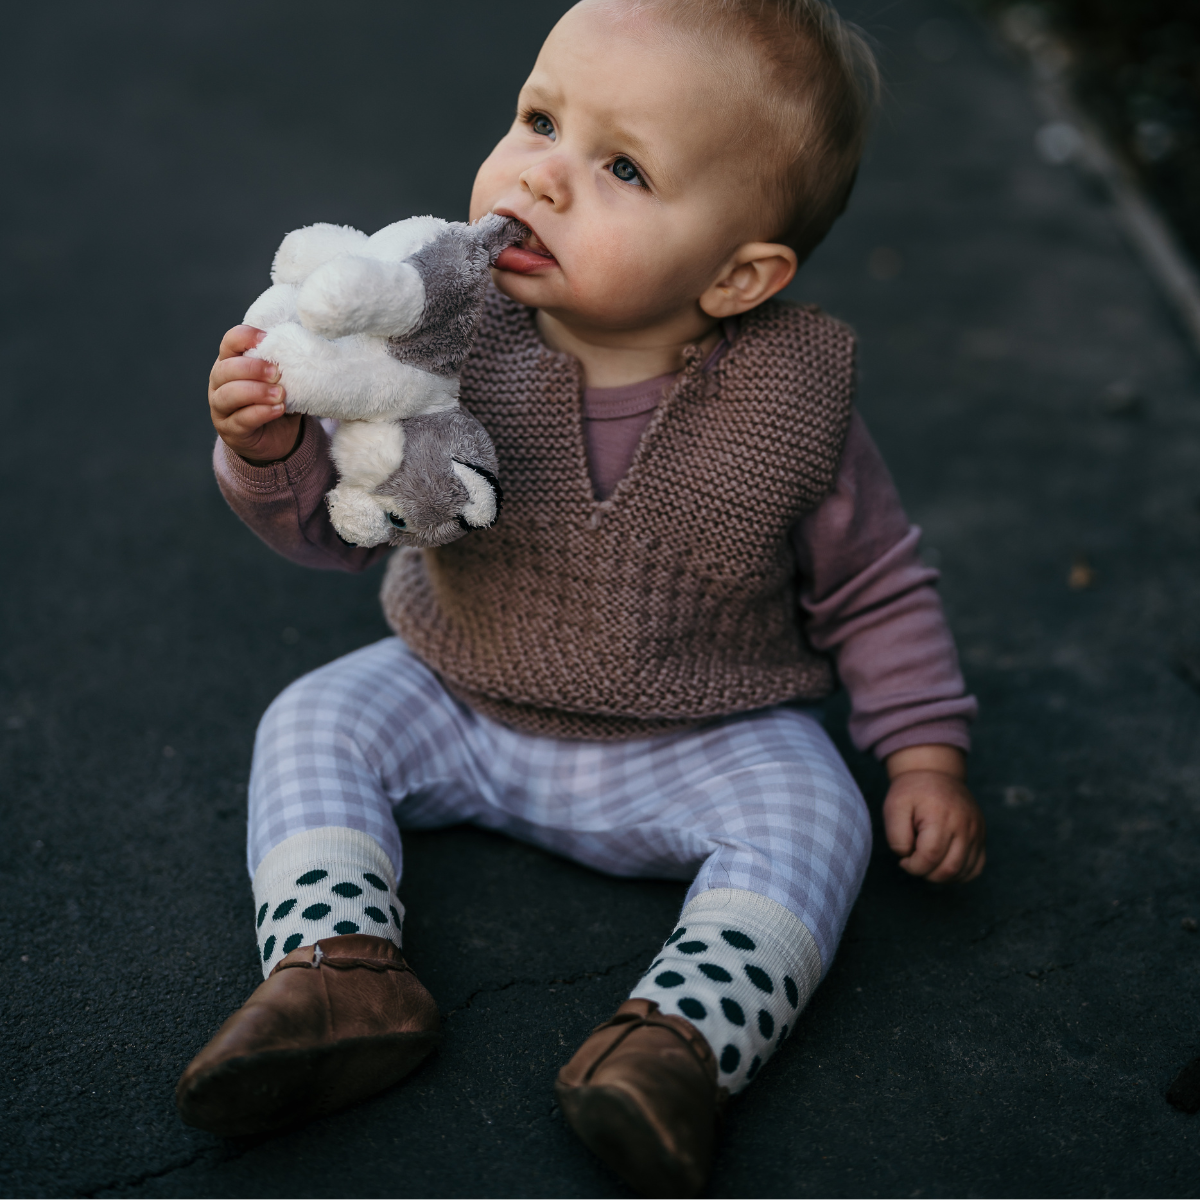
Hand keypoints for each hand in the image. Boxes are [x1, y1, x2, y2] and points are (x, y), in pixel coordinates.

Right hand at [208, 325, 301, 464]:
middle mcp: (219, 383)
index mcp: (231, 362)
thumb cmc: (277, 400)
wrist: (278, 437)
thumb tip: (307, 349)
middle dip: (252, 368)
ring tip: (280, 394)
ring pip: (229, 395)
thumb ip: (286, 364)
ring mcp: (220, 407)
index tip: (268, 340)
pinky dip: (261, 413)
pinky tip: (278, 410)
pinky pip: (241, 419)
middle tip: (277, 373)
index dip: (246, 337)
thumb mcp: (282, 379)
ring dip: (257, 392)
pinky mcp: (230, 430)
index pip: (230, 341)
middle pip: (225, 369)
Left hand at [882, 745, 985, 882]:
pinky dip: (959, 874)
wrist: (935, 773)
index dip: (913, 866)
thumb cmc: (912, 792)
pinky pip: (976, 867)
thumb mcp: (893, 807)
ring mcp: (976, 831)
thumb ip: (896, 836)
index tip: (903, 859)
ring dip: (941, 876)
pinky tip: (942, 863)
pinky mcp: (981, 836)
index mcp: (940, 816)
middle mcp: (964, 825)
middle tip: (914, 861)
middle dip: (926, 873)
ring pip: (963, 872)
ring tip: (927, 860)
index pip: (930, 857)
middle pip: (948, 869)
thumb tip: (908, 857)